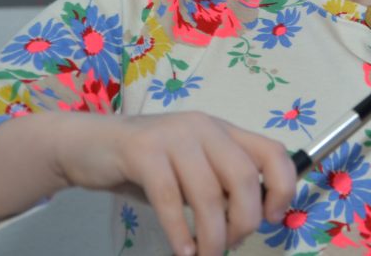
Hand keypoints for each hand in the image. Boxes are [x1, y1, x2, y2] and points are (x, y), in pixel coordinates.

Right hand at [50, 111, 295, 255]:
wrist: (88, 146)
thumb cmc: (147, 165)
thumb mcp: (192, 170)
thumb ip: (221, 186)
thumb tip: (251, 219)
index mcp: (224, 131)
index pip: (273, 152)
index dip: (283, 187)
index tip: (271, 218)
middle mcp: (205, 127)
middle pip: (244, 177)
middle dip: (244, 221)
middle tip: (230, 245)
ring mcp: (174, 136)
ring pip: (208, 194)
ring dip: (212, 235)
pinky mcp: (142, 151)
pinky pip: (170, 199)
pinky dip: (180, 232)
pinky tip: (182, 251)